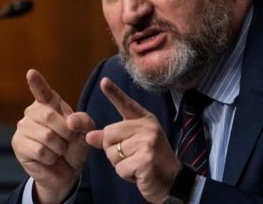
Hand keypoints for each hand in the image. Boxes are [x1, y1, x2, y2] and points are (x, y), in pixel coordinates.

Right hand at [12, 69, 94, 203]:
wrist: (67, 171)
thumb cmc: (74, 146)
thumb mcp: (86, 132)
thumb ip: (83, 121)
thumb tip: (70, 121)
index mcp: (50, 104)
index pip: (43, 91)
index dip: (37, 82)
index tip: (31, 73)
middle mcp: (34, 111)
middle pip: (49, 116)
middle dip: (66, 132)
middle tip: (69, 141)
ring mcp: (23, 127)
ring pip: (46, 136)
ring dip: (59, 148)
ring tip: (58, 151)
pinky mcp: (18, 144)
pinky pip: (39, 150)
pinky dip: (50, 158)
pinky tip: (49, 158)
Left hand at [86, 77, 180, 202]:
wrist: (173, 181)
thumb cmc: (151, 162)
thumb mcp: (132, 146)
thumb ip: (112, 139)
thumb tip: (89, 136)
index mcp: (145, 120)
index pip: (126, 104)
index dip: (114, 92)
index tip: (104, 81)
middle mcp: (147, 127)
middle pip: (109, 134)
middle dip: (113, 151)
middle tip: (132, 157)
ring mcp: (148, 142)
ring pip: (113, 153)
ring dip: (120, 165)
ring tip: (137, 165)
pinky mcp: (146, 159)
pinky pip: (120, 168)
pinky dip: (126, 175)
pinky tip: (139, 174)